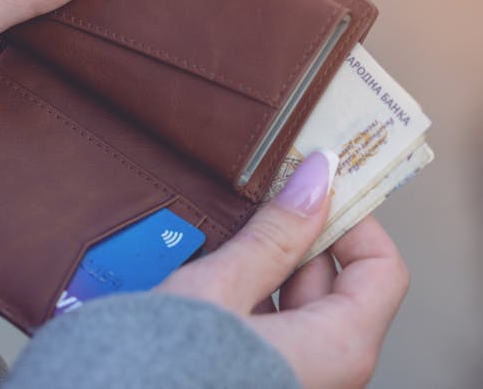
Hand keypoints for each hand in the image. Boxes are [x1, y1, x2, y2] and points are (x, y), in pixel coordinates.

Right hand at [155, 150, 409, 387]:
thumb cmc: (168, 368)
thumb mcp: (221, 286)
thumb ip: (274, 233)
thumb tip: (315, 180)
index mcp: (339, 350)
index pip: (381, 268)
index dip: (351, 221)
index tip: (315, 189)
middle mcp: (329, 371)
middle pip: (337, 284)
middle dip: (300, 238)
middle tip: (261, 204)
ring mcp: (297, 376)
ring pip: (301, 304)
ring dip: (270, 265)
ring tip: (226, 242)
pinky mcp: (264, 376)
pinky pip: (276, 327)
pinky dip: (253, 295)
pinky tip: (215, 279)